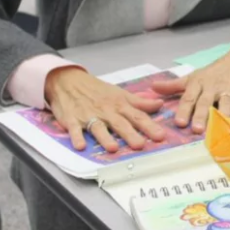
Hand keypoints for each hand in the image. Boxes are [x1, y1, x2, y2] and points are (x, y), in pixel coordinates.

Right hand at [44, 67, 165, 151]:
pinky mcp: (72, 120)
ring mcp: (88, 115)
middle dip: (130, 135)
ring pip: (98, 128)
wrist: (69, 80)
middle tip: (140, 145)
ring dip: (105, 138)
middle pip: (120, 124)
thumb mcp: (120, 94)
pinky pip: (74, 129)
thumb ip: (139, 102)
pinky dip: (76, 137)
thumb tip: (159, 105)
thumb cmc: (98, 90)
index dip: (149, 126)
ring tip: (113, 148)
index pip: (137, 116)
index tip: (160, 136)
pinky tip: (81, 146)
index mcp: (119, 105)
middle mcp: (106, 111)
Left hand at [152, 37, 229, 132]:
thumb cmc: (215, 71)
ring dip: (223, 116)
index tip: (178, 122)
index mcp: (199, 83)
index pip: (189, 97)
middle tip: (196, 129)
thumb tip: (152, 88)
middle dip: (201, 115)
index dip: (183, 110)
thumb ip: (173, 85)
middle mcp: (213, 86)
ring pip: (226, 103)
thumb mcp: (193, 76)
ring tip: (221, 130)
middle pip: (206, 102)